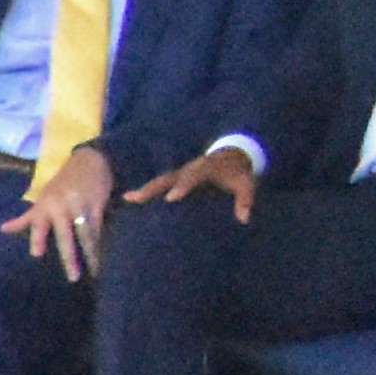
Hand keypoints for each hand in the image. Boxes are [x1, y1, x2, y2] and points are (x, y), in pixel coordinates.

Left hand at [4, 146, 117, 281]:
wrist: (91, 160)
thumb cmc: (63, 182)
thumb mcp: (43, 197)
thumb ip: (27, 217)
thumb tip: (2, 230)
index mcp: (45, 206)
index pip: (38, 225)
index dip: (37, 239)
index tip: (36, 254)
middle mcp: (61, 207)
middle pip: (65, 237)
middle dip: (69, 257)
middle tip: (73, 277)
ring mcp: (81, 206)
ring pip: (86, 236)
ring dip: (91, 254)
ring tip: (94, 271)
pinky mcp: (98, 206)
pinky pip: (99, 228)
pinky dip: (101, 242)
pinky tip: (105, 255)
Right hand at [126, 146, 258, 219]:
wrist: (233, 155)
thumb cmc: (238, 172)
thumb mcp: (247, 183)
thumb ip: (246, 199)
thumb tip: (244, 219)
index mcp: (206, 167)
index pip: (193, 176)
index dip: (183, 186)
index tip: (171, 198)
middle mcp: (190, 169)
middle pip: (169, 177)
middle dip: (154, 187)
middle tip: (138, 197)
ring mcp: (181, 173)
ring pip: (161, 181)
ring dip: (145, 189)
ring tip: (128, 198)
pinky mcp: (177, 178)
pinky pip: (160, 184)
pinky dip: (147, 191)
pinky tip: (130, 199)